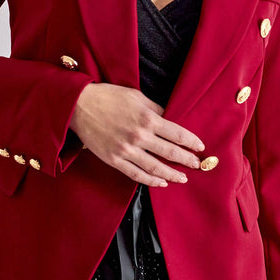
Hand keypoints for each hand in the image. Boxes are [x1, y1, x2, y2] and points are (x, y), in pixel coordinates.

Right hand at [69, 82, 204, 186]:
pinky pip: (136, 174)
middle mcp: (139, 136)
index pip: (177, 133)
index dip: (191, 142)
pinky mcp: (114, 159)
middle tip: (197, 165)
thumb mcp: (136, 96)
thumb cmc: (109, 97)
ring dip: (172, 174)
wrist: (79, 106)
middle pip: (170, 152)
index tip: (200, 147)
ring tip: (183, 178)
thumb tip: (172, 117)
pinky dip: (150, 181)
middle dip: (187, 160)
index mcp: (147, 118)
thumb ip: (155, 109)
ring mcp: (126, 150)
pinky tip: (161, 183)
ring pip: (155, 168)